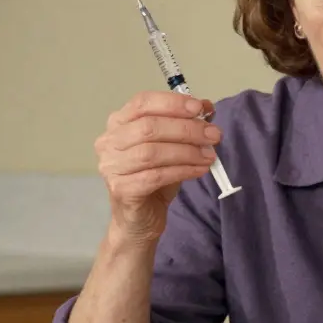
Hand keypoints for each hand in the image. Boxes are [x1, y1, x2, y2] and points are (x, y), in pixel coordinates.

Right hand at [95, 91, 220, 243]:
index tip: (200, 108)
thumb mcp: (172, 146)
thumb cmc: (153, 178)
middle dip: (186, 129)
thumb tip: (207, 107)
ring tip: (209, 155)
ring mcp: (111, 167)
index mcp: (118, 123)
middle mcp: (109, 142)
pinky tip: (199, 170)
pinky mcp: (121, 190)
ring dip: (187, 151)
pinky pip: (155, 176)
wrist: (139, 219)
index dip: (172, 103)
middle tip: (214, 135)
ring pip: (152, 152)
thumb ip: (185, 125)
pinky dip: (182, 171)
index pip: (142, 102)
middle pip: (149, 127)